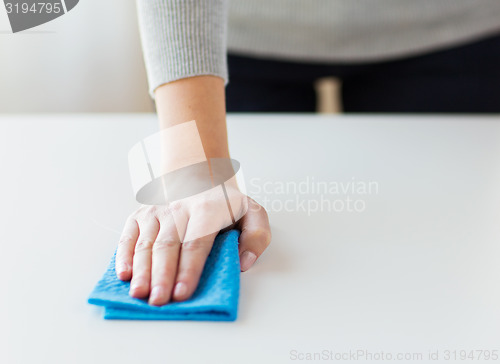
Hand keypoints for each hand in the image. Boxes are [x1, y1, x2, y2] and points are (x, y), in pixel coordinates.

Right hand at [114, 195, 270, 305]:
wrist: (197, 175)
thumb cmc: (224, 202)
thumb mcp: (252, 212)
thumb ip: (257, 236)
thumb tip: (244, 262)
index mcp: (206, 210)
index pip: (196, 243)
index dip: (188, 269)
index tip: (183, 293)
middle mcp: (177, 210)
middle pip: (168, 246)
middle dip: (162, 275)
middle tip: (159, 301)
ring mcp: (156, 212)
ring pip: (146, 243)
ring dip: (142, 270)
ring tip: (139, 294)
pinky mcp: (140, 215)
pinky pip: (128, 236)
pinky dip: (124, 255)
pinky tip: (125, 274)